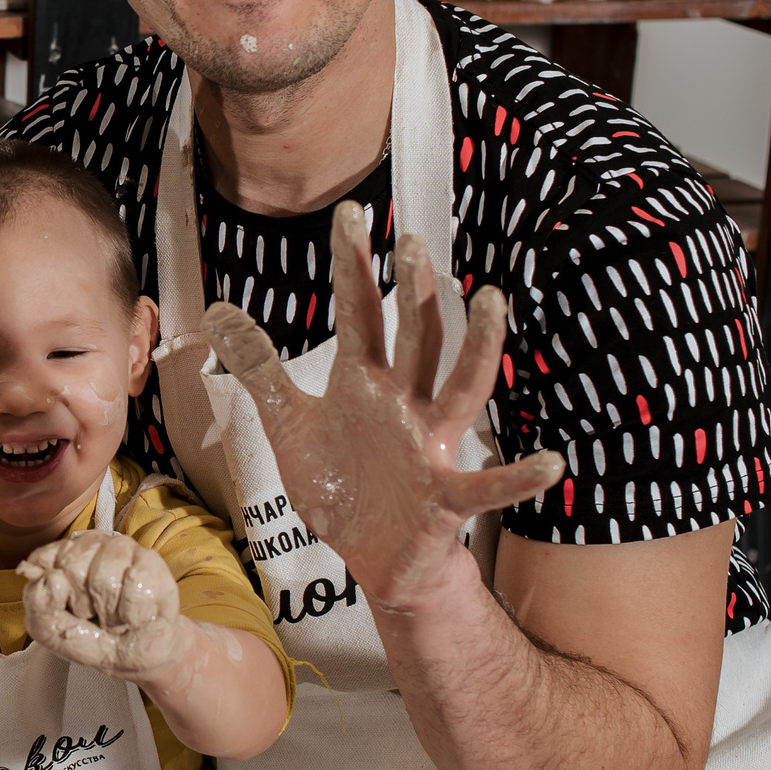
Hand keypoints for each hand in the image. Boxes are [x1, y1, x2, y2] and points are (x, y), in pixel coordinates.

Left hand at [20, 529, 191, 683]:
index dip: (52, 595)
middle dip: (82, 605)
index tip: (65, 608)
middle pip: (72, 569)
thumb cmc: (92, 637)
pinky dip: (132, 614)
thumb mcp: (50, 629)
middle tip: (94, 615)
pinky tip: (134, 616)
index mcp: (60, 554)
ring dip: (109, 612)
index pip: (42, 560)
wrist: (135, 657)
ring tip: (115, 616)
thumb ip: (37, 604)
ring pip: (104, 579)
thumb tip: (53, 579)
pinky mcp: (151, 562)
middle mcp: (90, 543)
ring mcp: (122, 548)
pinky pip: (135, 586)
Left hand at [202, 203, 562, 606]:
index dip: (353, 266)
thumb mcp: (289, 423)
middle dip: (413, 293)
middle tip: (412, 242)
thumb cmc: (342, 484)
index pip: (358, 312)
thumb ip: (261, 369)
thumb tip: (218, 312)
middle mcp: (403, 404)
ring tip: (492, 300)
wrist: (373, 556)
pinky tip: (551, 463)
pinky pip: (487, 486)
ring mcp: (429, 447)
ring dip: (476, 347)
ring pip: (458, 389)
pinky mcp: (446, 497)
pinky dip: (518, 477)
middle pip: (413, 338)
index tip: (351, 213)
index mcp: (364, 383)